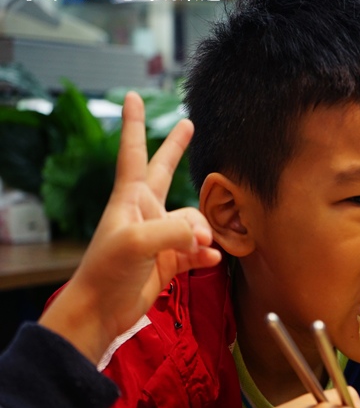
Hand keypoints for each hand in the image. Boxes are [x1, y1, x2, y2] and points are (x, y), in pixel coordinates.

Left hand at [39, 92, 221, 363]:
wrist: (101, 311)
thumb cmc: (107, 271)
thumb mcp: (137, 244)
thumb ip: (174, 232)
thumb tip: (206, 234)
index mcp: (131, 198)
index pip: (134, 153)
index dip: (134, 124)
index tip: (132, 96)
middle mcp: (147, 212)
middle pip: (165, 172)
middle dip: (176, 148)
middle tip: (189, 124)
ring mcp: (160, 236)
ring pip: (193, 222)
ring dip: (202, 233)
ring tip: (201, 247)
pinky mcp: (169, 260)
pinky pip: (197, 250)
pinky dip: (206, 255)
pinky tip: (210, 260)